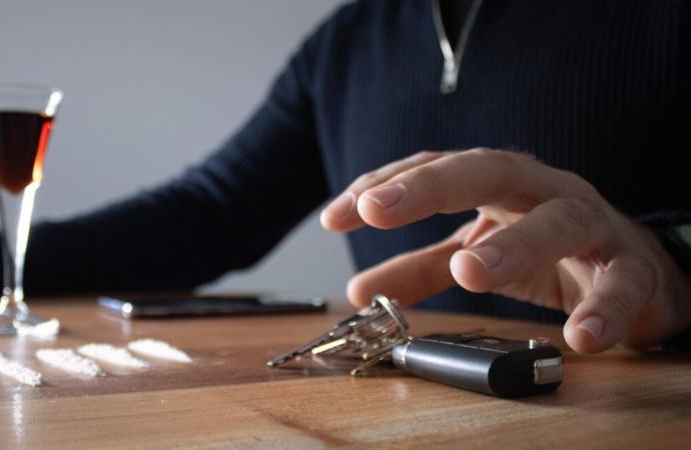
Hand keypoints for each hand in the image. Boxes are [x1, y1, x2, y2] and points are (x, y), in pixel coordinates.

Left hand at [320, 149, 690, 352]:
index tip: (336, 216)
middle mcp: (541, 190)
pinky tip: (580, 336)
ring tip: (470, 272)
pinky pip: (621, 283)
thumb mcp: (475, 252)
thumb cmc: (548, 250)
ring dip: (512, 246)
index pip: (435, 170)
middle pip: (487, 170)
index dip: (384, 186)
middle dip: (429, 186)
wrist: (636, 269)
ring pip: (556, 220)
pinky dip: (603, 309)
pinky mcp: (631, 266)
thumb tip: (359, 287)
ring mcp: (590, 223)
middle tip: (377, 210)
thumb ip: (420, 267)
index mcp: (497, 186)